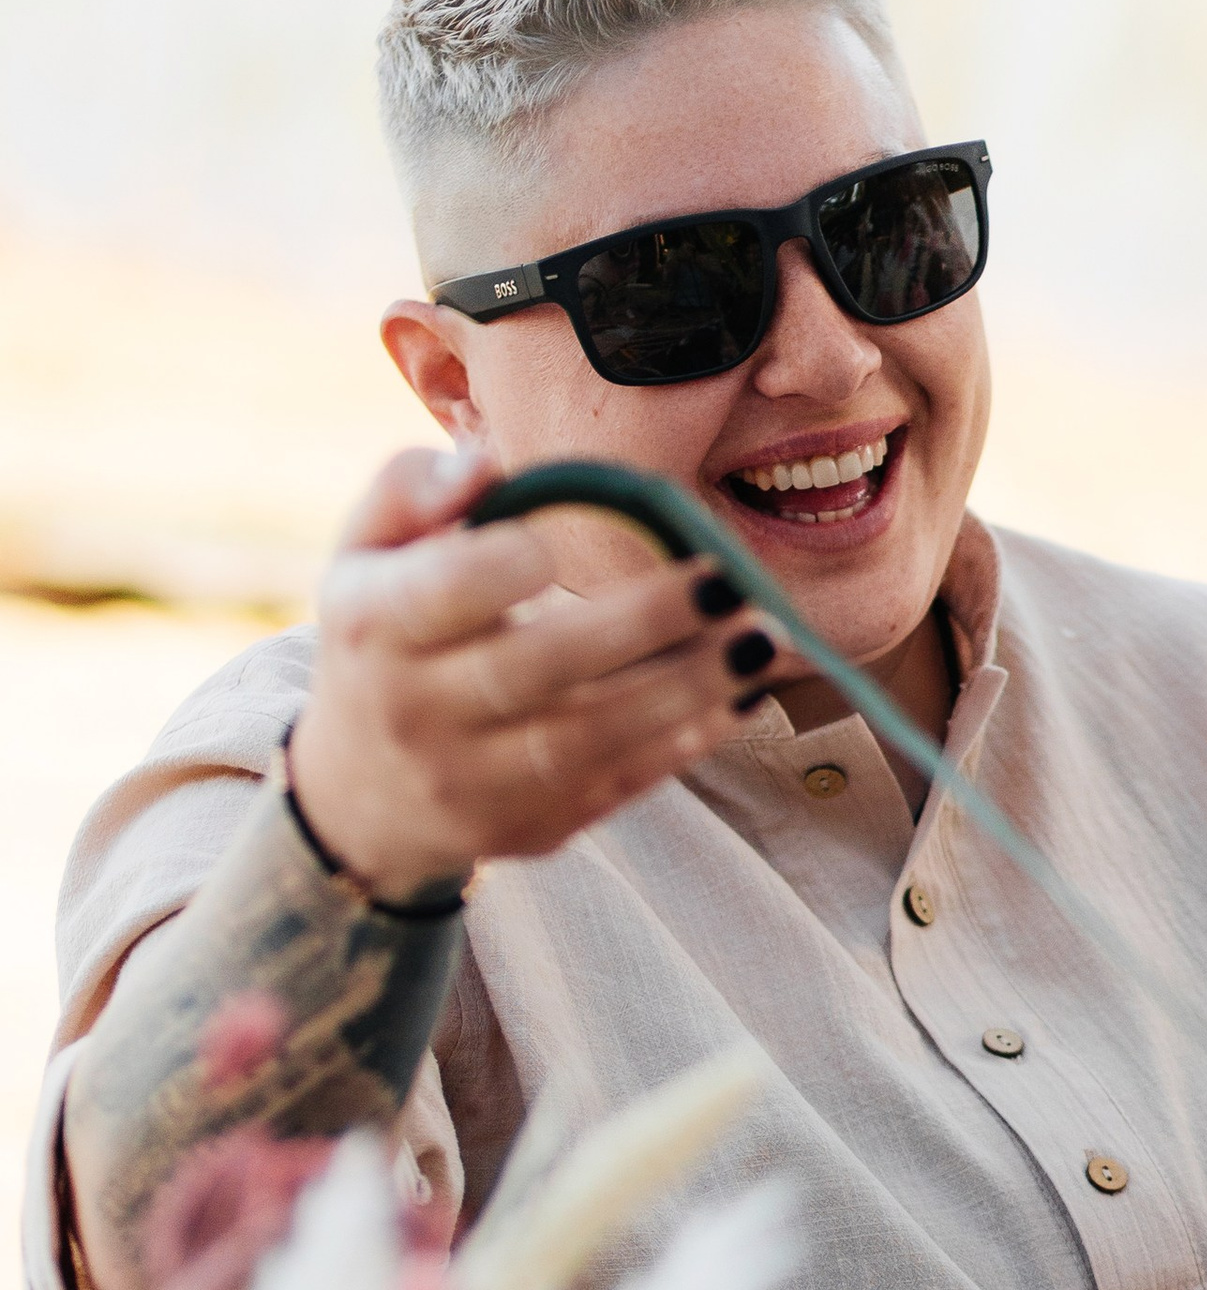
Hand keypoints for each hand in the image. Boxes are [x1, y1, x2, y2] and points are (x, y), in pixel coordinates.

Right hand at [287, 448, 750, 895]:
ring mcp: (472, 782)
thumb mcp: (365, 556)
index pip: (441, 594)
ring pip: (590, 737)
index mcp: (374, 627)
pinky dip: (684, 741)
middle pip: (536, 667)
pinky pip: (616, 785)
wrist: (365, 798)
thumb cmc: (384, 641)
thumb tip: (484, 461)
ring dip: (688, 688)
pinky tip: (738, 696)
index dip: (502, 566)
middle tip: (724, 580)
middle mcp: (414, 712)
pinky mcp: (527, 827)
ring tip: (758, 638)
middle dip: (642, 622)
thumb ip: (414, 492)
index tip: (557, 547)